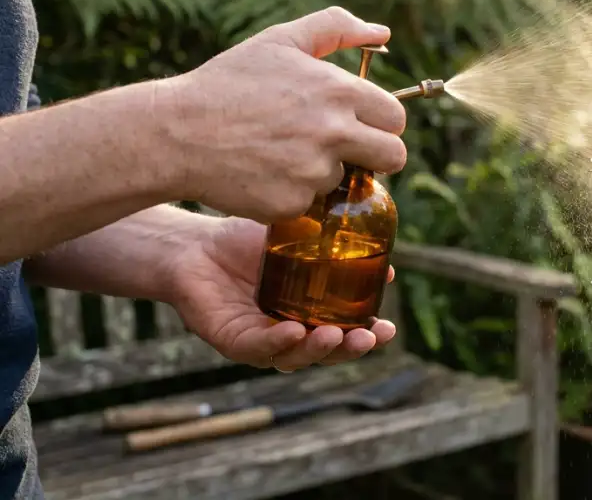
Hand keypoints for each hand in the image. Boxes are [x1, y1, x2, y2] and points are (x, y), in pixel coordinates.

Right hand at [160, 7, 408, 221]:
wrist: (175, 133)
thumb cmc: (228, 82)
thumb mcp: (281, 41)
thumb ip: (336, 27)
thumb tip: (384, 31)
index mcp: (338, 91)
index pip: (396, 117)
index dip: (382, 121)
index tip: (363, 123)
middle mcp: (333, 132)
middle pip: (394, 156)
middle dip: (377, 155)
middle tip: (345, 148)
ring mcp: (314, 171)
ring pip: (346, 179)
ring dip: (324, 171)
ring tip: (282, 152)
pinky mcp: (292, 203)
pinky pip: (311, 203)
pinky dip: (293, 193)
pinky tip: (264, 172)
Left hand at [167, 215, 396, 370]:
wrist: (193, 243)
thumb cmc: (246, 243)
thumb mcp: (301, 243)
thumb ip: (338, 253)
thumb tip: (386, 263)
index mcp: (308, 316)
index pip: (344, 334)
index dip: (368, 337)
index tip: (389, 330)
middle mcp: (286, 334)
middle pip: (323, 353)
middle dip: (349, 350)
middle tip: (369, 339)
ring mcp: (259, 341)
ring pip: (293, 357)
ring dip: (317, 351)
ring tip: (335, 335)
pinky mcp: (231, 340)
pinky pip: (257, 348)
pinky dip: (276, 343)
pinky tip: (293, 331)